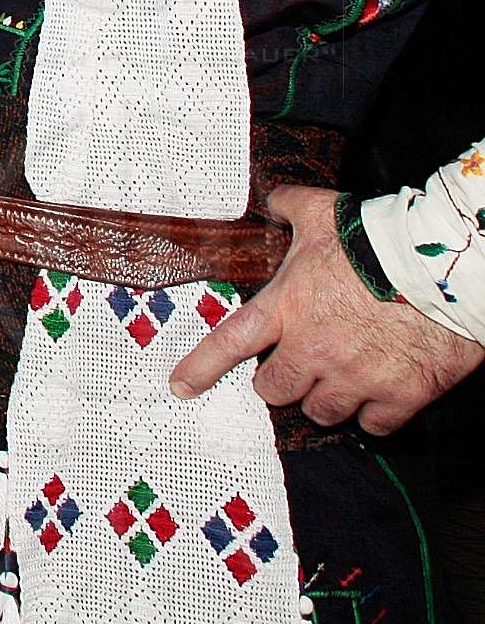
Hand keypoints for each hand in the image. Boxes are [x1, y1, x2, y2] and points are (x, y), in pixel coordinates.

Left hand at [170, 184, 484, 433]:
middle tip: (300, 365)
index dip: (201, 368)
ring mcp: (356, 377)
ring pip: (323, 412)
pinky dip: (374, 413)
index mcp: (286, 308)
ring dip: (327, 398)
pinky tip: (380, 392)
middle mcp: (313, 349)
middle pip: (275, 390)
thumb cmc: (377, 238)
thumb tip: (272, 199)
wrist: (441, 265)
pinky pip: (373, 424)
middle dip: (282, 381)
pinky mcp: (400, 396)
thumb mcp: (321, 212)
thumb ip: (289, 208)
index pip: (229, 343)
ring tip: (341, 376)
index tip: (182, 387)